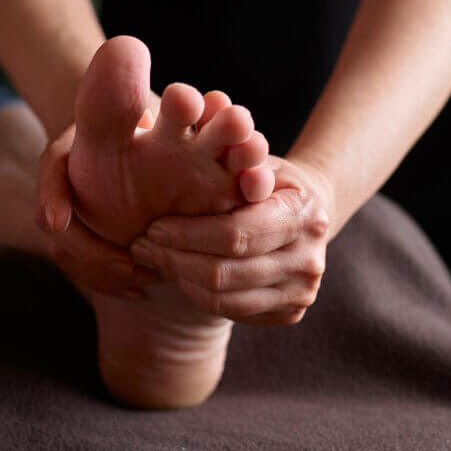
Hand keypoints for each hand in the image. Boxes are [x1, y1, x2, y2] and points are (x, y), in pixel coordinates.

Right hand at [36, 120, 162, 299]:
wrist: (122, 128)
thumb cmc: (134, 117)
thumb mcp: (138, 111)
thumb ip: (146, 118)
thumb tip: (166, 111)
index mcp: (62, 155)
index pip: (49, 176)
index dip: (51, 199)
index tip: (59, 221)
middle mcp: (57, 189)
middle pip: (55, 227)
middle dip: (90, 252)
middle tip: (129, 264)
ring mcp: (65, 216)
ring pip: (67, 256)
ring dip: (103, 274)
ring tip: (146, 280)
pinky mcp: (82, 238)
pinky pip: (83, 270)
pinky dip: (110, 284)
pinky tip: (143, 290)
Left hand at [129, 156, 333, 325]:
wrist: (306, 212)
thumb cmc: (266, 177)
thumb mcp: (253, 158)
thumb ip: (231, 156)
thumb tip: (202, 136)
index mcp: (304, 215)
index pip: (236, 235)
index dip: (188, 234)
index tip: (153, 227)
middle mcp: (310, 260)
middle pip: (226, 272)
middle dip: (174, 259)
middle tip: (141, 246)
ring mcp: (302, 292)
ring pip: (224, 299)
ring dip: (179, 278)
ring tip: (152, 258)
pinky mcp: (289, 314)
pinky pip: (231, 311)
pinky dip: (197, 293)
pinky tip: (179, 272)